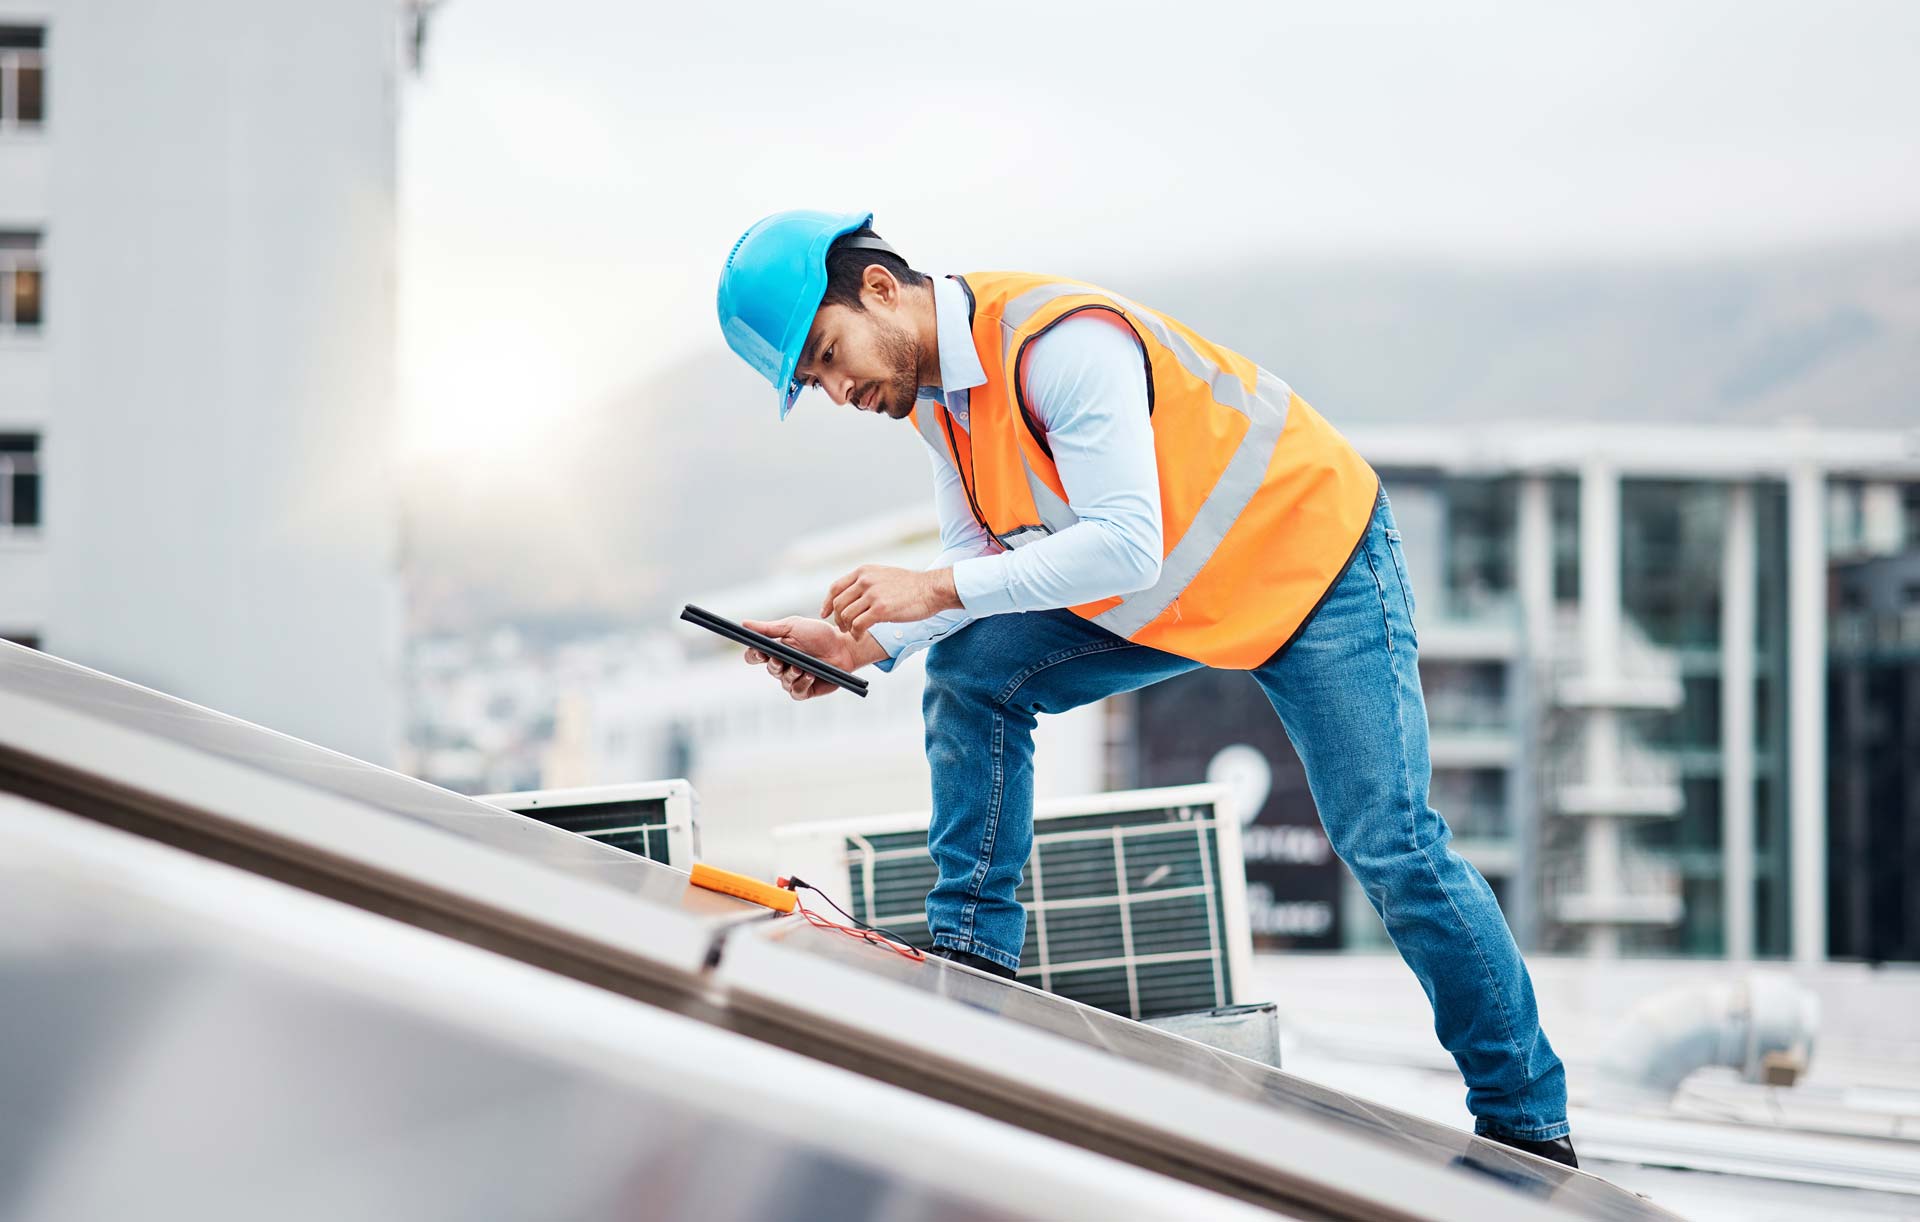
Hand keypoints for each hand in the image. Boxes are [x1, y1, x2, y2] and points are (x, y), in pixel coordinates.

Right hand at [741, 616, 886, 701]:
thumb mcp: (793, 626)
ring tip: (800, 667)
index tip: (758, 651)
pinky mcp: (806, 690)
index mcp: (776, 649)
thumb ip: (769, 628)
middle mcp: (783, 665)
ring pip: (783, 682)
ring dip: (790, 674)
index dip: (753, 654)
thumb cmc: (819, 634)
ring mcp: (794, 679)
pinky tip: (810, 675)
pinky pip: (796, 692)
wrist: (844, 646)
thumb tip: (744, 624)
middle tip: (780, 659)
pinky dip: (801, 684)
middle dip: (774, 664)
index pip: (755, 656)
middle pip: (769, 669)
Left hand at [821, 565, 960, 637]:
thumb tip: (852, 595)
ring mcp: (872, 594)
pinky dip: (856, 634)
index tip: (825, 613)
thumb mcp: (883, 576)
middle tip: (844, 628)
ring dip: (847, 628)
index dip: (827, 602)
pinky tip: (861, 636)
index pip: (836, 587)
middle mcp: (865, 580)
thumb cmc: (911, 586)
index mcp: (864, 572)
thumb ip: (867, 582)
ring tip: (854, 633)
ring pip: (846, 615)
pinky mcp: (881, 609)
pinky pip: (858, 625)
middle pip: (838, 603)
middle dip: (838, 618)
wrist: (931, 589)